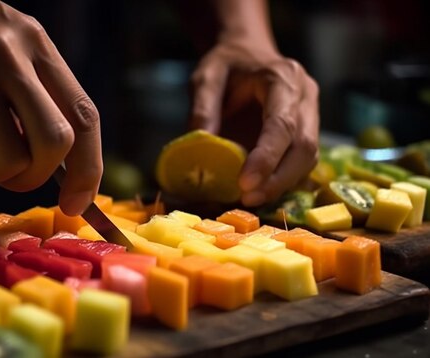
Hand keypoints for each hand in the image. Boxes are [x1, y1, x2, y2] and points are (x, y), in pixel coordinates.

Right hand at [0, 0, 100, 214]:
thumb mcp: (11, 43)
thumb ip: (39, 91)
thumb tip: (63, 164)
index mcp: (37, 44)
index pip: (84, 115)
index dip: (90, 167)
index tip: (79, 201)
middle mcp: (10, 57)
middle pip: (55, 142)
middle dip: (41, 175)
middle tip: (23, 177)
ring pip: (11, 159)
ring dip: (1, 173)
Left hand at [188, 39, 318, 206]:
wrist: (248, 52)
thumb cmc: (227, 63)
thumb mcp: (206, 76)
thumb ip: (203, 107)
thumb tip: (202, 144)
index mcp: (283, 78)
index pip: (282, 124)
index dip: (267, 158)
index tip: (245, 183)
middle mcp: (305, 96)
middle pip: (305, 146)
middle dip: (278, 179)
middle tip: (247, 199)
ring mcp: (311, 114)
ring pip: (308, 158)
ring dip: (282, 184)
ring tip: (251, 199)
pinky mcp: (307, 131)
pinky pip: (303, 162)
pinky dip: (284, 181)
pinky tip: (262, 191)